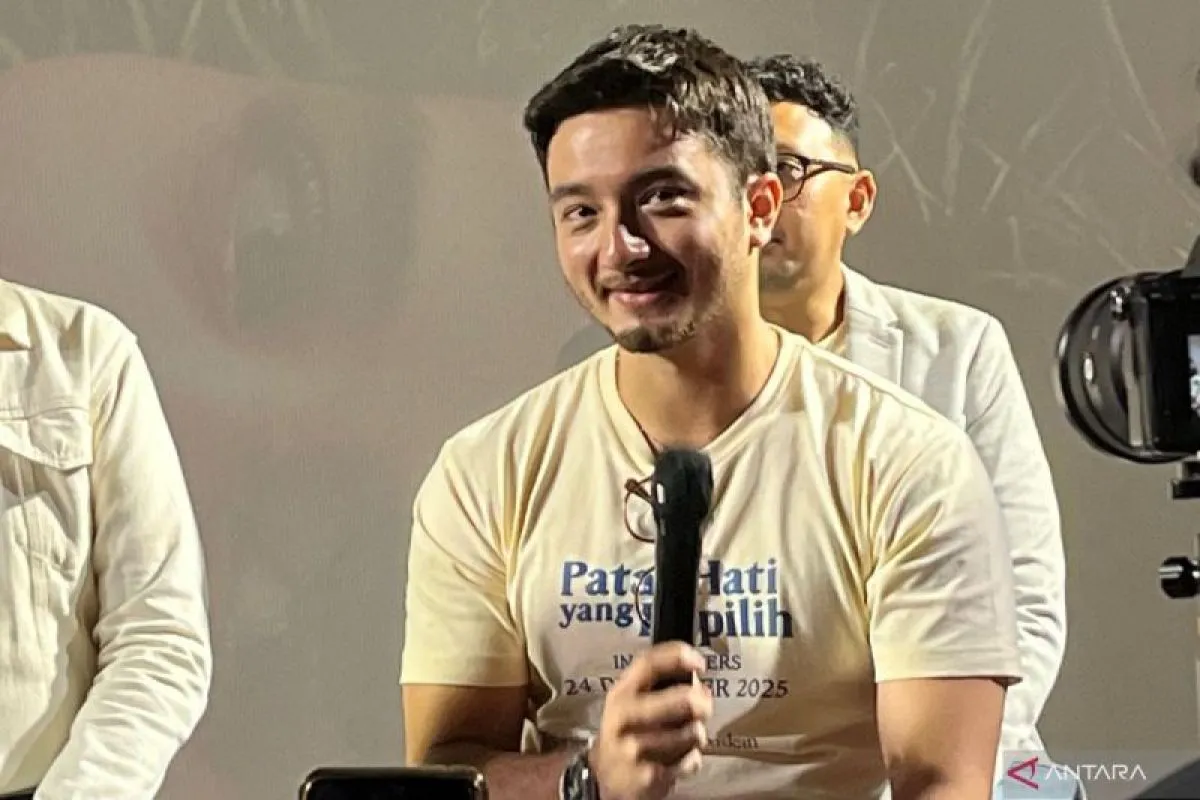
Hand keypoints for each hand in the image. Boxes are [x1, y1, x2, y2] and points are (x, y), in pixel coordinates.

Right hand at [589, 642, 712, 799]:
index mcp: (621, 693)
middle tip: (704, 706)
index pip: (649, 664)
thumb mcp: (630, 701)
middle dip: (701, 702)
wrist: (606, 777)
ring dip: (697, 735)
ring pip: (691, 732)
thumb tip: (700, 686)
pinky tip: (679, 759)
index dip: (678, 657)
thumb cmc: (628, 732)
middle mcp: (625, 717)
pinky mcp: (648, 775)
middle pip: (680, 700)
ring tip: (687, 737)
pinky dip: (692, 760)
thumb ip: (659, 686)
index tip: (699, 662)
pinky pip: (690, 760)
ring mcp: (635, 748)